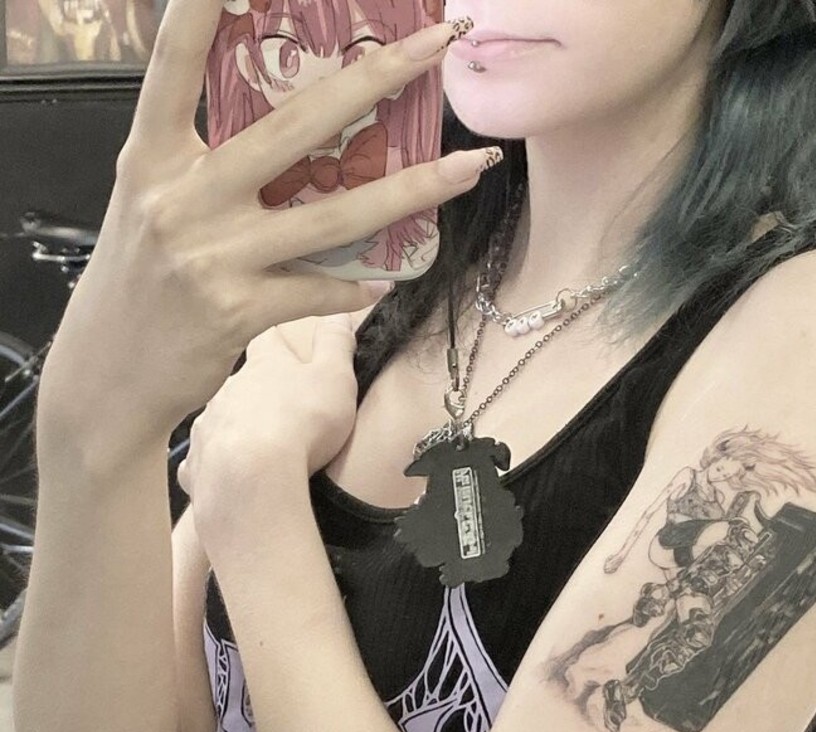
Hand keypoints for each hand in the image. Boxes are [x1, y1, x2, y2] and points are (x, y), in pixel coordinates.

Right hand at [36, 5, 497, 450]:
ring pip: (332, 214)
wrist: (108, 373)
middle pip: (294, 125)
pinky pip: (318, 290)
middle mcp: (181, 196)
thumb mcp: (152, 204)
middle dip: (375, 77)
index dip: (200, 5)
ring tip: (470, 167)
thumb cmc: (138, 282)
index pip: (176, 61)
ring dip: (413, 190)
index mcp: (152, 155)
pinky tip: (384, 277)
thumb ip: (205, 165)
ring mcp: (211, 256)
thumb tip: (297, 140)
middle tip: (435, 45)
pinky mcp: (237, 312)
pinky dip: (354, 284)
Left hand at [175, 309, 365, 523]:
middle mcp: (229, 389)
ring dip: (234, 427)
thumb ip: (337, 344)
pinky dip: (215, 464)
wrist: (251, 475)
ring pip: (220, 418)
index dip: (276, 339)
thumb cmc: (301, 422)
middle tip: (276, 408)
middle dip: (255, 391)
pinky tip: (226, 475)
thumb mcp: (335, 378)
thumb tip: (339, 310)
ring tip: (253, 446)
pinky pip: (203, 460)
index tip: (283, 341)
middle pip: (241, 382)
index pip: (267, 340)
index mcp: (264, 366)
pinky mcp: (198, 463)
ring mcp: (208, 425)